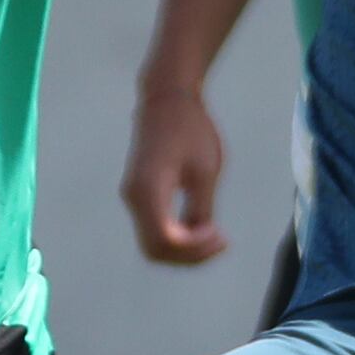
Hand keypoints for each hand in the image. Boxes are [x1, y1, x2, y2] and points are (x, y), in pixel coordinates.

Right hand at [123, 78, 232, 266]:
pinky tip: (202, 228)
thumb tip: (200, 239)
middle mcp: (133, 198)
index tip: (221, 234)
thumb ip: (200, 209)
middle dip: (190, 255)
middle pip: (156, 250)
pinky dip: (177, 238)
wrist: (166, 99)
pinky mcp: (138, 195)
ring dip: (183, 249)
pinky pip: (153, 229)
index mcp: (149, 190)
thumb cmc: (191, 129)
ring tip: (214, 236)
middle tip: (221, 241)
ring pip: (153, 244)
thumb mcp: (205, 171)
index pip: (166, 241)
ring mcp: (132, 197)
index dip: (194, 249)